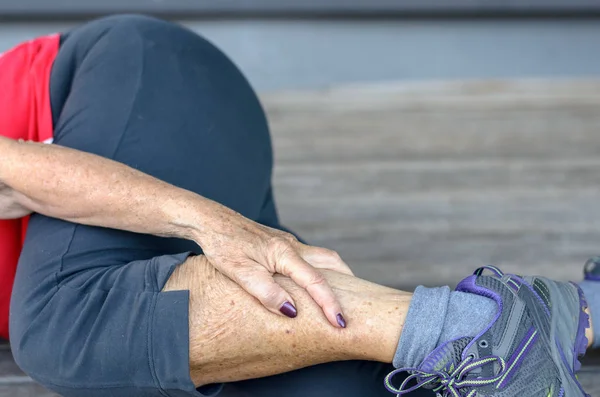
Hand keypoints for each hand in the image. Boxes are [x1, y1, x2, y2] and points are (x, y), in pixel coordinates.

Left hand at [196, 202, 353, 327]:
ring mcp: (287, 242)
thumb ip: (267, 293)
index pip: (315, 281)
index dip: (330, 304)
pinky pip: (309, 256)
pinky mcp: (280, 243)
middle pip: (330, 262)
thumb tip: (292, 312)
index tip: (341, 323)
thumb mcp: (241, 273)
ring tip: (339, 294)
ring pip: (321, 257)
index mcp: (284, 253)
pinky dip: (319, 269)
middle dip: (347, 283)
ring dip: (334, 274)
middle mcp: (291, 245)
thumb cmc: (223, 246)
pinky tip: (311, 281)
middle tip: (353, 304)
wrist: (211, 220)